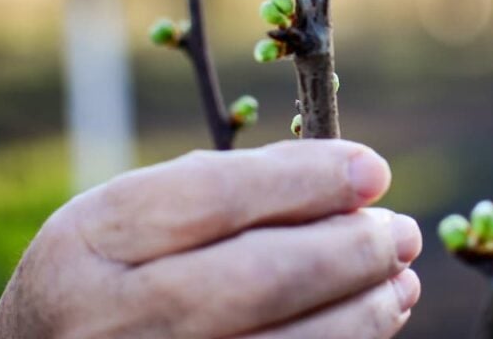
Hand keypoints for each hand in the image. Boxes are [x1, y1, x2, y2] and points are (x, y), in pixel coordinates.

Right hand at [0, 140, 421, 337]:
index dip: (307, 181)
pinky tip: (368, 324)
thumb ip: (220, 188)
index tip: (373, 169)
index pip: (216, 198)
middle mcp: (110, 318)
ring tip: (400, 279)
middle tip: (400, 231)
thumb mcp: (127, 217)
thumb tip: (343, 177)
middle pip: (258, 279)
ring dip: (361, 312)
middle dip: (348, 250)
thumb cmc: (102, 277)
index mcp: (91, 241)